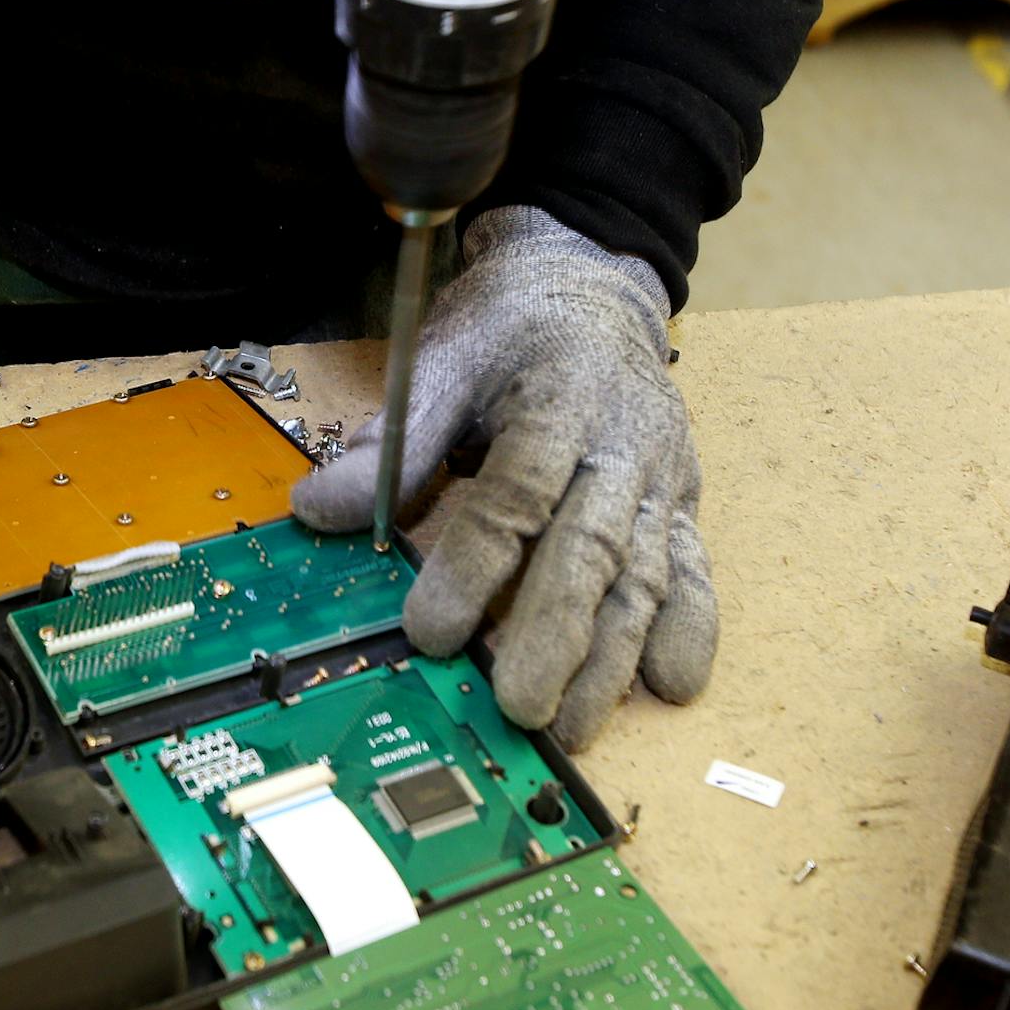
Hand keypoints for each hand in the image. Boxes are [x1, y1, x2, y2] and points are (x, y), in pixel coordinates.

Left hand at [292, 207, 717, 749]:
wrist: (590, 283)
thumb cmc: (509, 328)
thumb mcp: (442, 360)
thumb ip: (391, 442)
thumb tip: (316, 509)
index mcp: (557, 397)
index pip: (517, 492)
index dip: (474, 565)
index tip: (430, 629)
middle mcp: (620, 440)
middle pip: (593, 546)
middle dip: (556, 634)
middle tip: (518, 705)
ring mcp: (659, 475)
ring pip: (645, 572)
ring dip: (613, 657)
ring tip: (576, 726)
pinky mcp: (682, 499)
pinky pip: (694, 568)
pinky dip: (692, 627)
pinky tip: (672, 683)